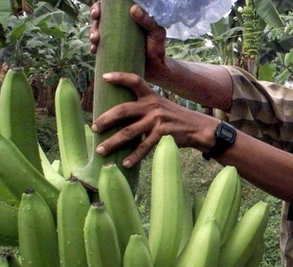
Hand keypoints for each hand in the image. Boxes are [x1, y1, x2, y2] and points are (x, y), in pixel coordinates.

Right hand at [89, 2, 169, 80]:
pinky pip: (98, 46)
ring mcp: (114, 38)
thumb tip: (133, 9)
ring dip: (92, 33)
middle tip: (96, 31)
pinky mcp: (112, 50)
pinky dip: (94, 47)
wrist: (155, 69)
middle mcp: (119, 26)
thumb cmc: (157, 48)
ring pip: (97, 30)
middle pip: (100, 17)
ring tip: (95, 41)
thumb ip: (148, 21)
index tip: (97, 13)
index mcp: (128, 18)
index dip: (99, 8)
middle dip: (93, 22)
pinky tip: (94, 50)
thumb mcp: (156, 33)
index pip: (110, 8)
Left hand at [91, 72, 218, 167]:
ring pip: (129, 132)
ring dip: (113, 143)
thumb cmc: (176, 120)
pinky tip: (125, 164)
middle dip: (105, 119)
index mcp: (151, 96)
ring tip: (101, 151)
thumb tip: (120, 116)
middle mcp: (152, 106)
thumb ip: (145, 108)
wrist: (198, 129)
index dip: (119, 77)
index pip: (134, 81)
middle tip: (93, 128)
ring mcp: (157, 120)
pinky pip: (144, 147)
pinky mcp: (163, 134)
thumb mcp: (162, 106)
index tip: (104, 77)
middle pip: (123, 110)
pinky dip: (134, 157)